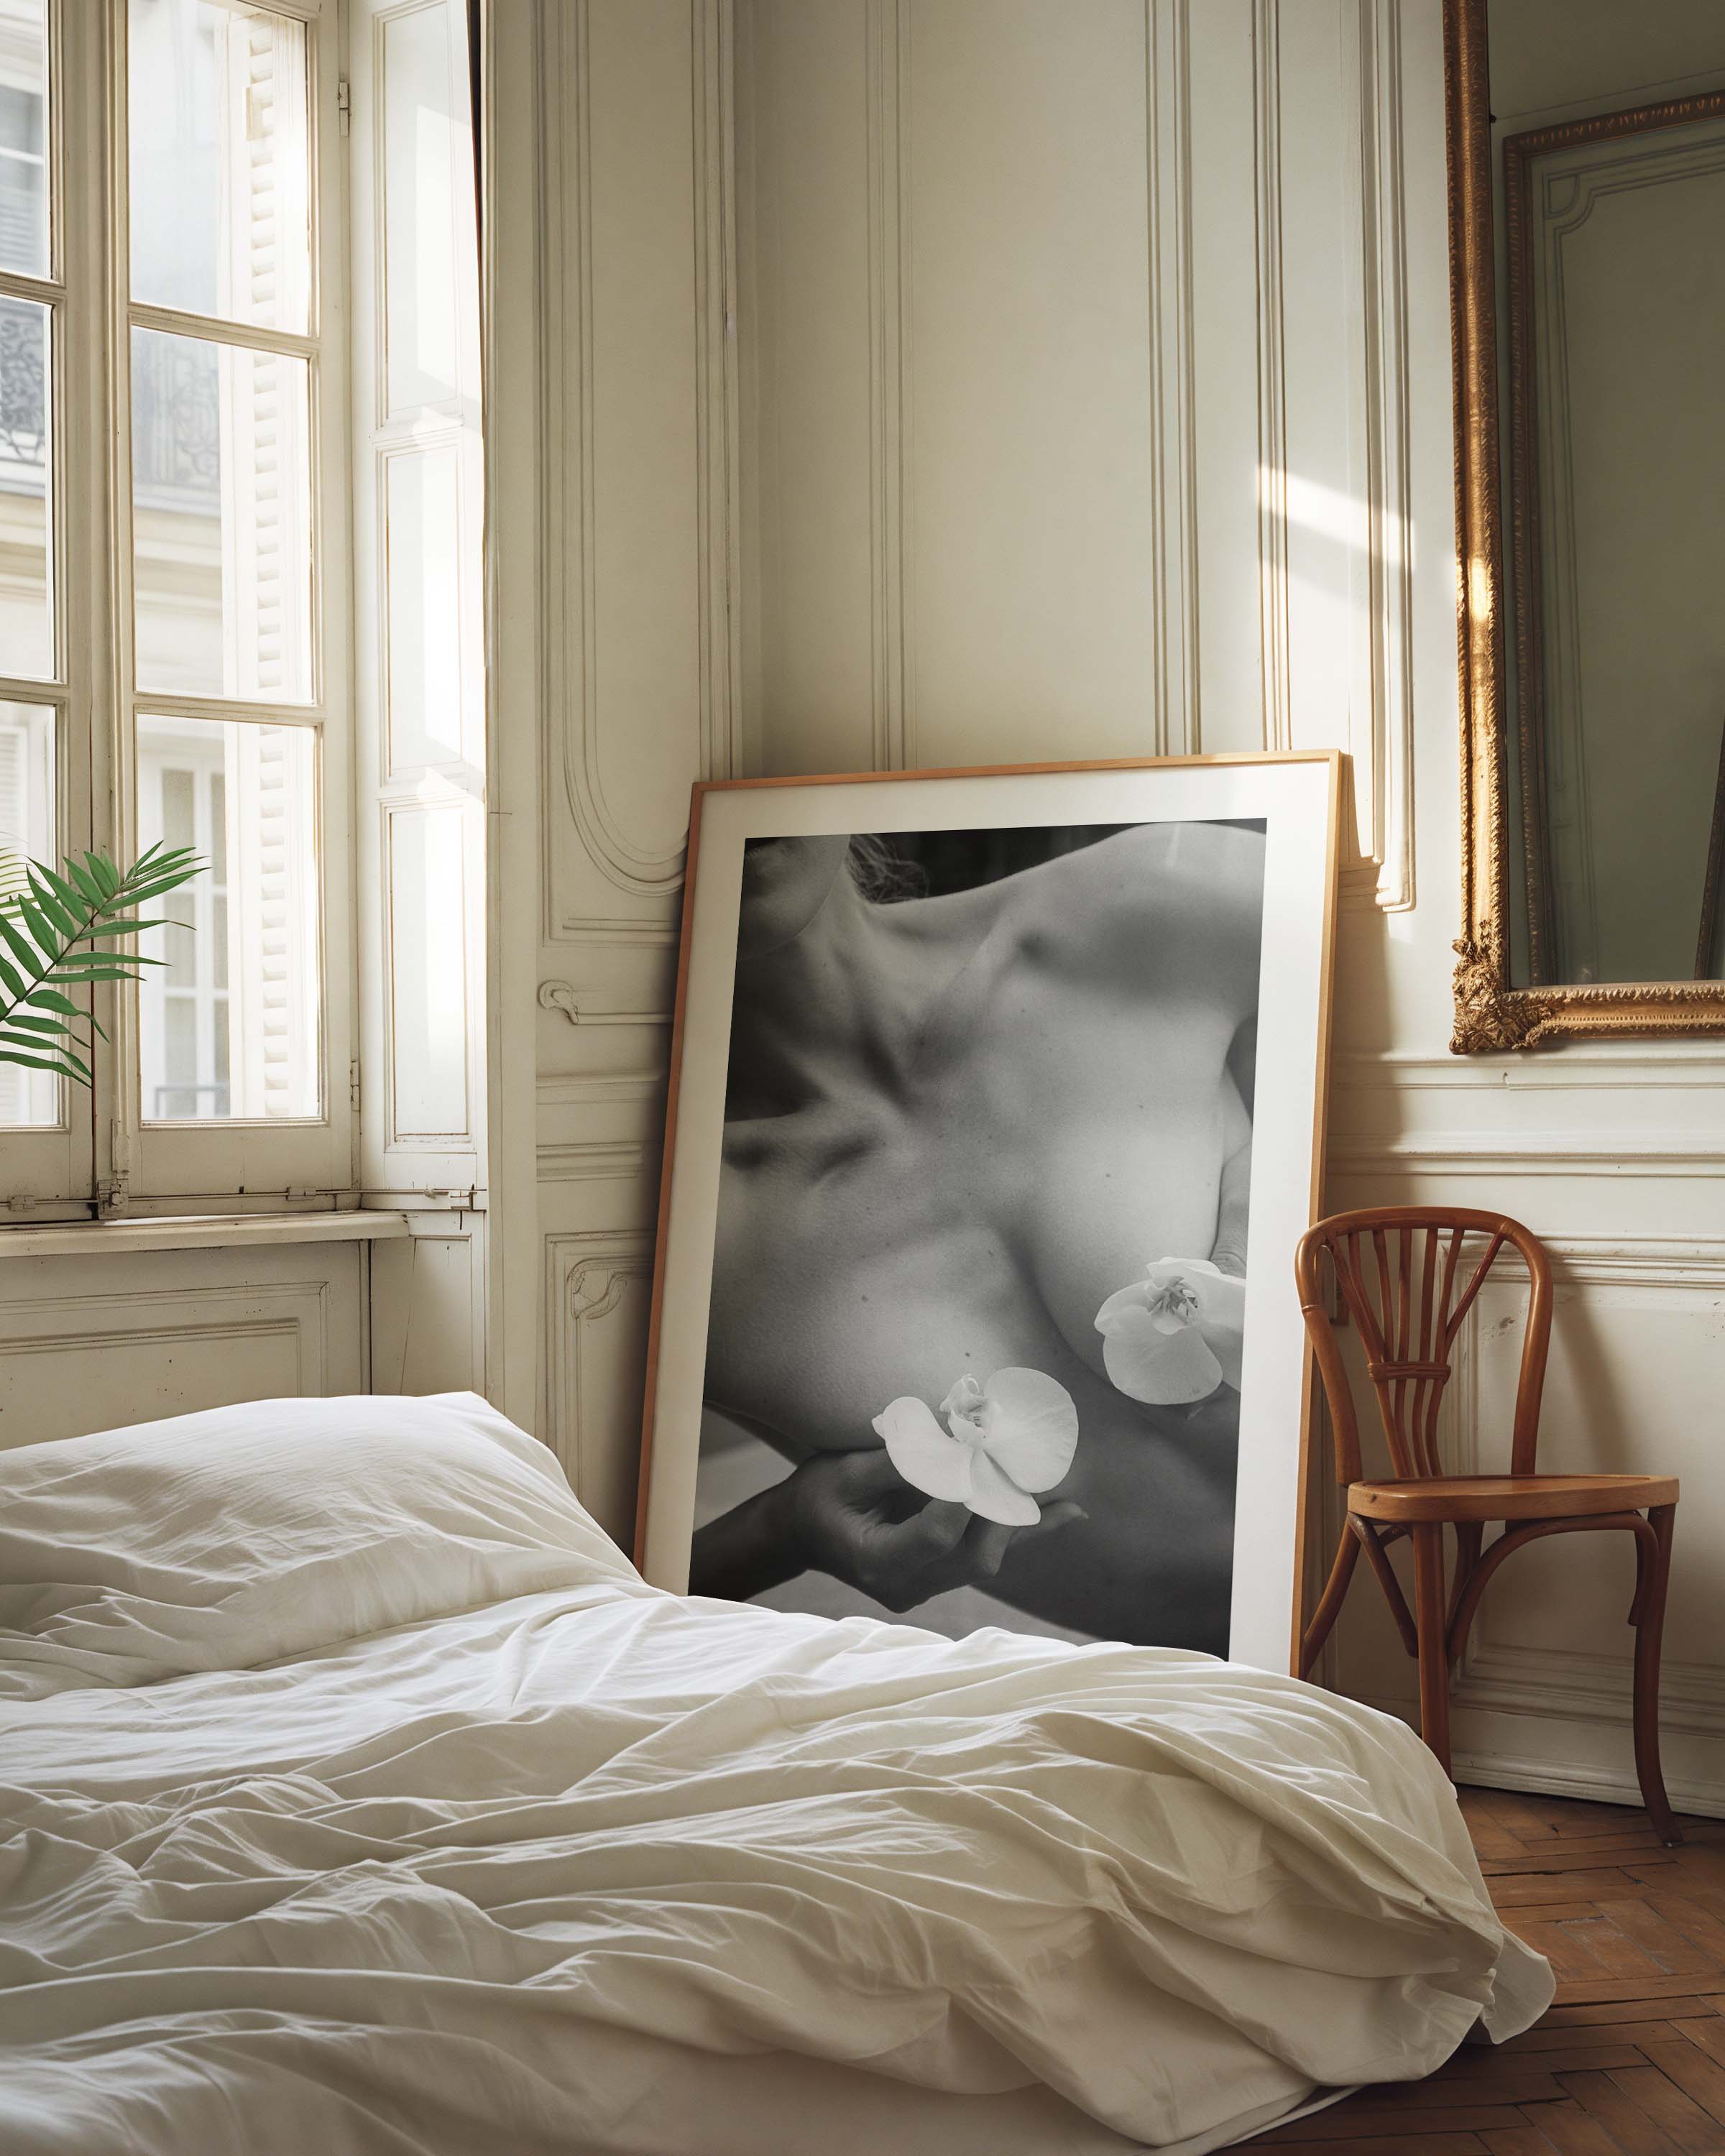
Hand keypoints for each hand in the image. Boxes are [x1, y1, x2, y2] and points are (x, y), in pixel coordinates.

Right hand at [780, 1447, 1085, 1612]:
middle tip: (1023, 1465)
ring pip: (986, 1561)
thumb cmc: (817, 1495)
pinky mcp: (936, 1580)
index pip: (936, 1535)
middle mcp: (905, 1587)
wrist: (799, 1532)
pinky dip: (1021, 1530)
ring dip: (1020, 1522)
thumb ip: (901, 1463)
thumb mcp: (847, 1471)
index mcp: (876, 1562)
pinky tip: (1068, 1514)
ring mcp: (923, 1590)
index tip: (981, 1449)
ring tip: (1064, 1492)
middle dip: (1002, 1510)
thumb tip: (958, 1441)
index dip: (964, 1494)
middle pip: (973, 1558)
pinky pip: (983, 1557)